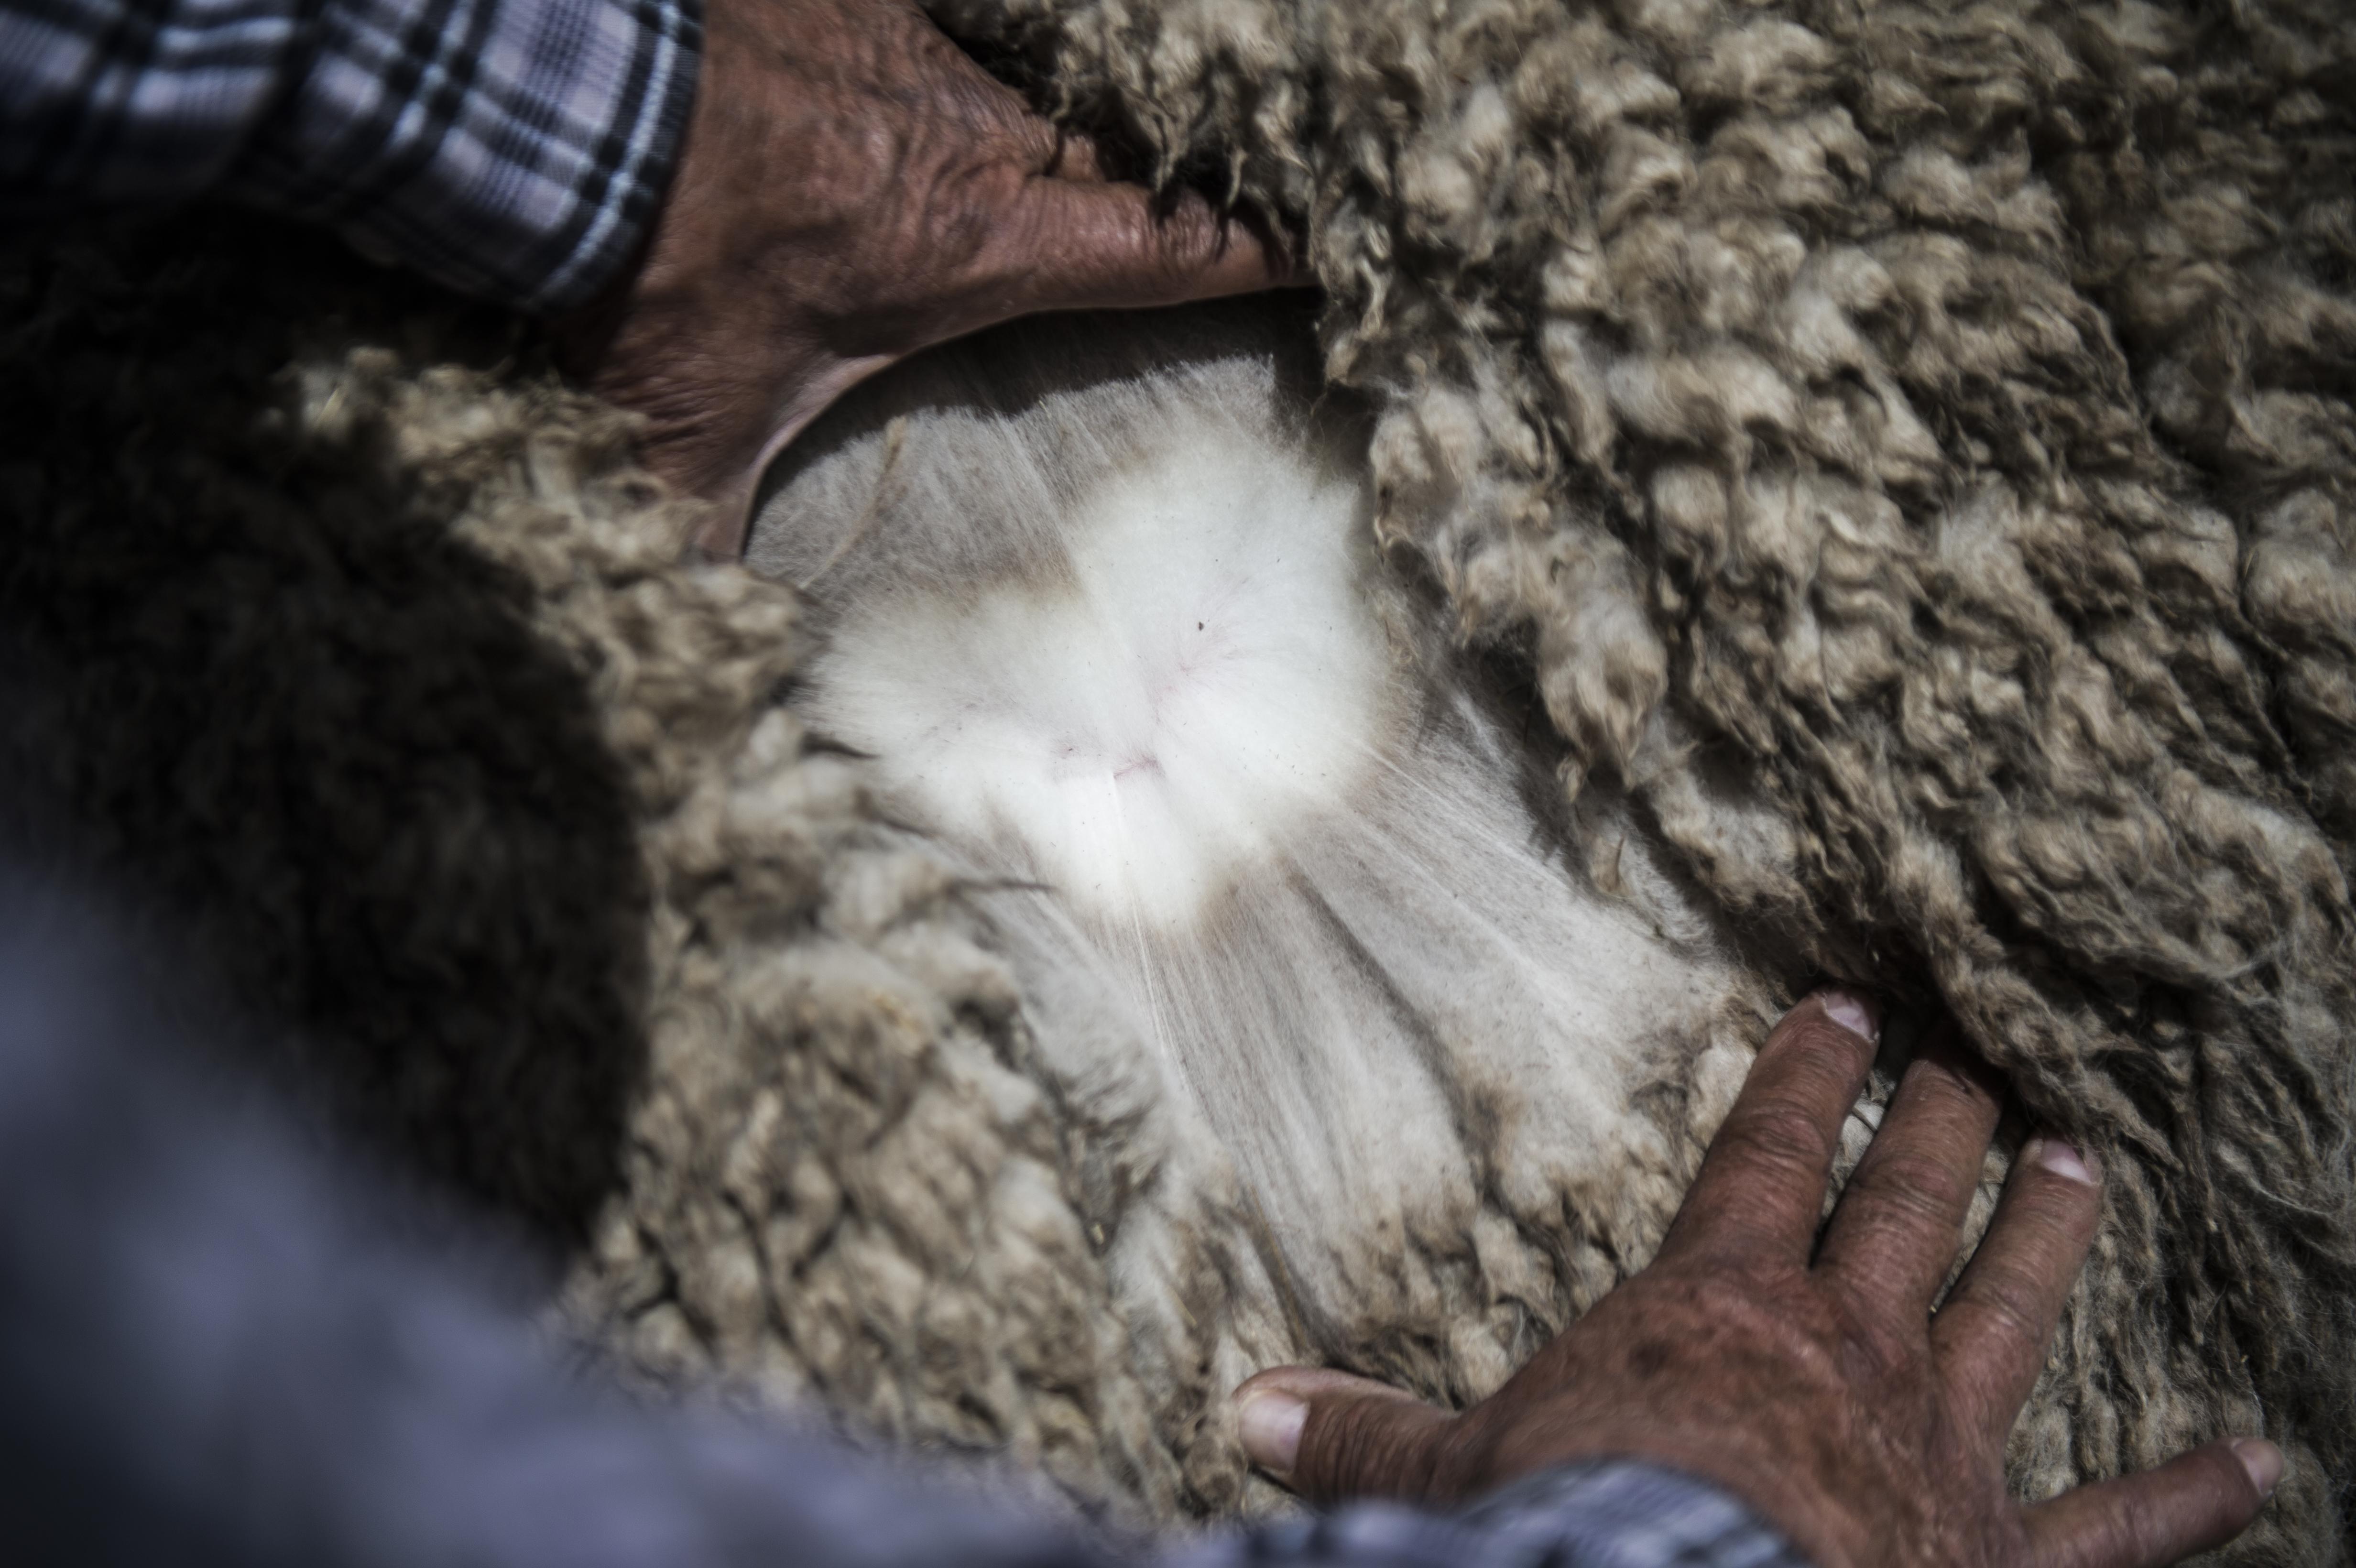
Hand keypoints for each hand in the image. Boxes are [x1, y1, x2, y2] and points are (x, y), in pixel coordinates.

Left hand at [554, 0, 1287, 556]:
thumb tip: (699, 629)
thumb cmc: (645, 271)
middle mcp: (976, 135)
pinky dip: (981, 56)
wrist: (556, 96)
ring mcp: (921, 49)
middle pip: (1123, 149)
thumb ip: (708, 528)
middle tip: (1241, 172)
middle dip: (1184, 164)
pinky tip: (961, 75)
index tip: (1333, 246)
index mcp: (981, 244)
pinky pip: (965, 23)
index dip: (1262, 249)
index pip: (1172, 245)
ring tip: (1110, 125)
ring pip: (1045, 79)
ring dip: (1073, 110)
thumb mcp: (688, 425)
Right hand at [1233, 993, 2280, 1567]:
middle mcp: (1843, 1348)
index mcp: (1717, 1306)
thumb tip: (1240, 1411)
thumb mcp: (1453, 1484)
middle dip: (1940, 1130)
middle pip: (1904, 1204)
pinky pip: (2114, 1525)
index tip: (1844, 1014)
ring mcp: (1937, 1444)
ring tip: (2085, 1167)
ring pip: (2010, 1308)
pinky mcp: (2002, 1554)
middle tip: (1978, 1069)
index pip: (1768, 1153)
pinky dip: (2188, 1500)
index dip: (1804, 1078)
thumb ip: (1362, 1440)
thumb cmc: (1574, 1545)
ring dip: (2048, 1237)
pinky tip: (2261, 1471)